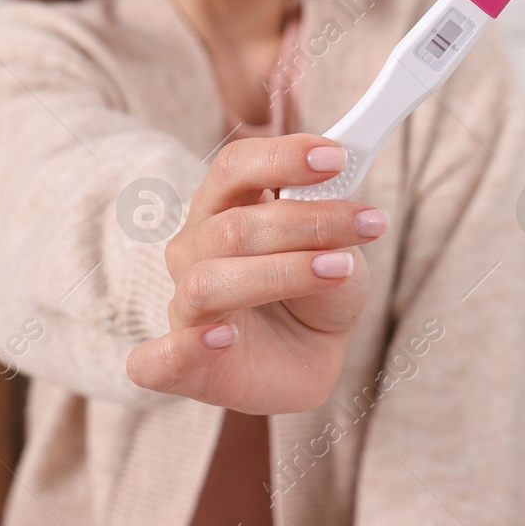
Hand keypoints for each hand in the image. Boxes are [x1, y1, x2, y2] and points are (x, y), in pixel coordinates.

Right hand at [125, 134, 387, 413]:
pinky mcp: (179, 368)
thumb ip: (332, 220)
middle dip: (306, 221)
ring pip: (209, 282)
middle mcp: (194, 251)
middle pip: (232, 226)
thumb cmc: (316, 292)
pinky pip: (156, 360)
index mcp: (224, 207)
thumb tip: (340, 187)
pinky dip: (182, 347)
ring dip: (280, 272)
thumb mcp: (340, 249)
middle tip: (368, 223)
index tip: (336, 157)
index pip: (234, 167)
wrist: (310, 358)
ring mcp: (183, 309)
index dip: (282, 157)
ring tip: (340, 270)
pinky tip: (223, 338)